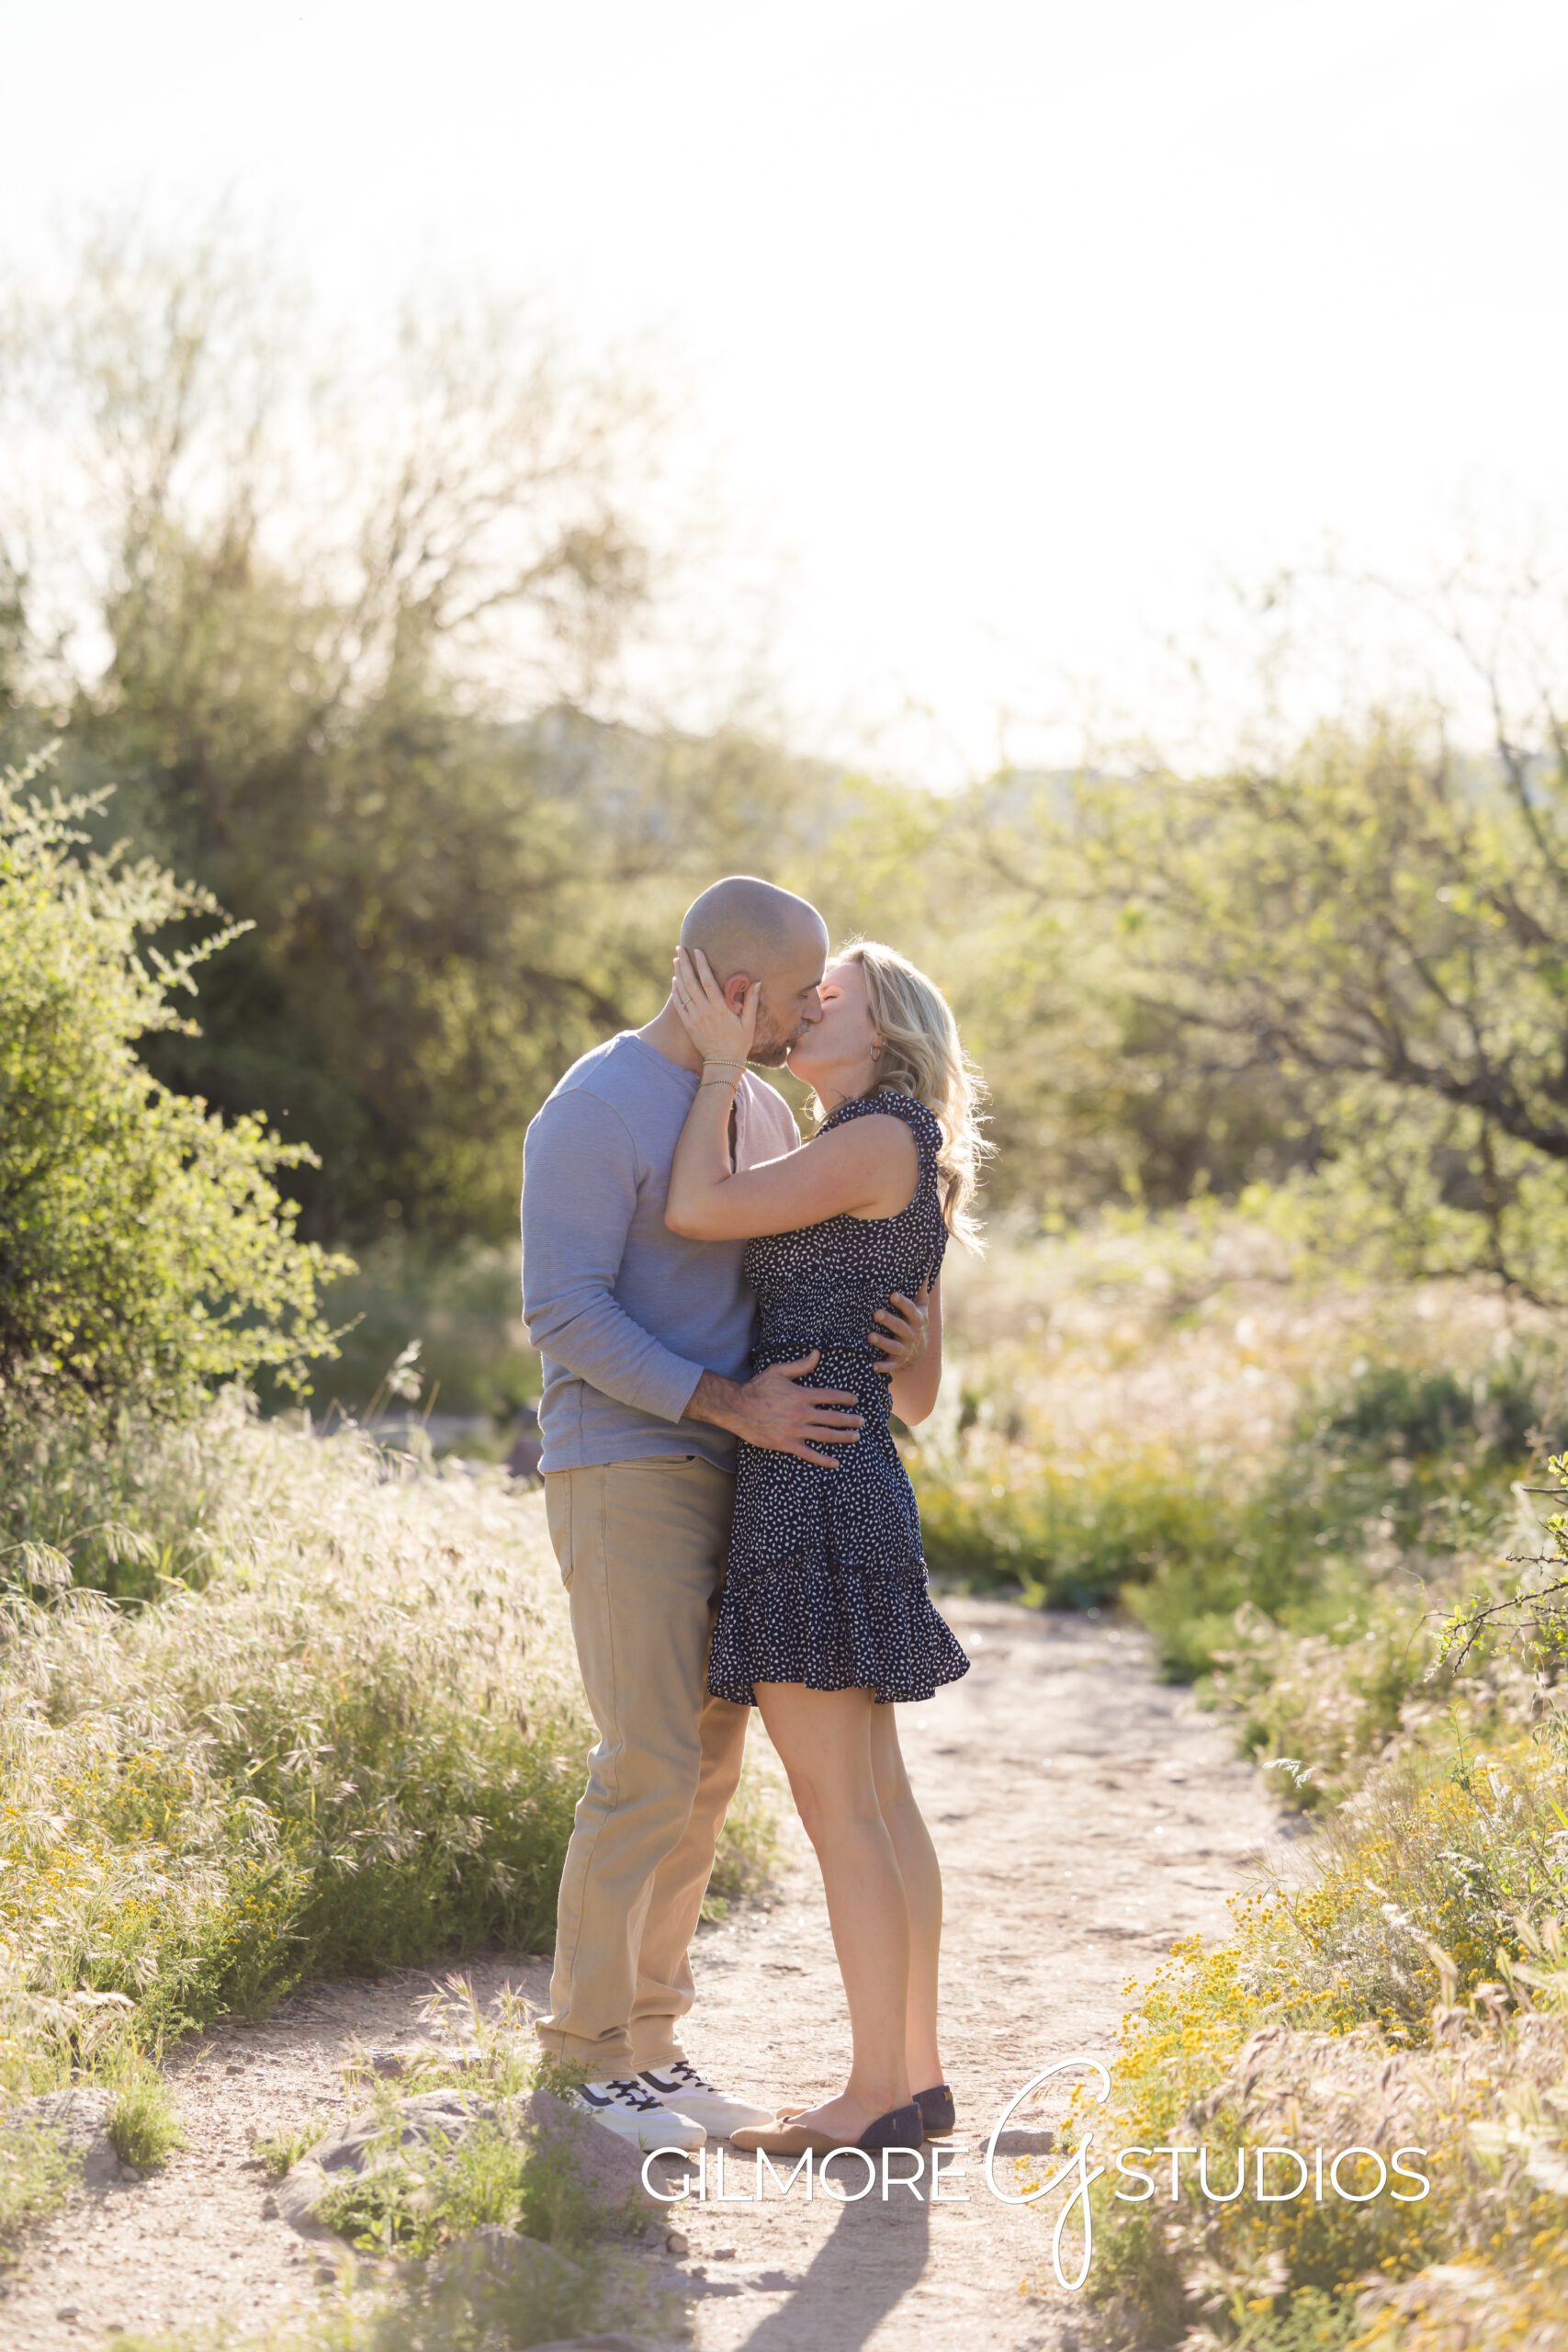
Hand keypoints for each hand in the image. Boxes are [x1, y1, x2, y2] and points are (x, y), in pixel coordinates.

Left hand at [670, 944, 757, 1068]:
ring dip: (678, 974)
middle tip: (681, 948)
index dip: (702, 965)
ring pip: (683, 991)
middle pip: (691, 982)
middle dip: (685, 963)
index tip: (697, 951)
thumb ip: (752, 1001)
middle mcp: (704, 1011)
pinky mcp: (688, 1024)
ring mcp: (694, 1018)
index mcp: (720, 1008)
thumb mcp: (749, 1023)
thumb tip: (757, 982)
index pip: (708, 981)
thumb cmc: (739, 1042)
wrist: (722, 1063)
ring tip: (677, 959)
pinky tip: (675, 980)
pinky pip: (679, 1004)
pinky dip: (676, 991)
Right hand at [726, 1351, 863, 1467]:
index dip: (845, 1398)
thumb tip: (817, 1353)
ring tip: (855, 1437)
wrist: (738, 1408)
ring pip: (826, 1435)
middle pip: (833, 1417)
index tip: (855, 1400)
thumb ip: (801, 1365)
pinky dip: (824, 1459)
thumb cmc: (757, 1388)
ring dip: (843, 1437)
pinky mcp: (787, 1444)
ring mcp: (795, 1430)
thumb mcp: (779, 1371)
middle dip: (850, 1420)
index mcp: (801, 1395)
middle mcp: (802, 1414)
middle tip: (862, 1421)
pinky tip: (836, 1463)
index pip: (830, 1396)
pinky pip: (809, 1454)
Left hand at [868, 1283, 930, 1378]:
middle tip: (876, 1313)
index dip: (903, 1303)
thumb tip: (927, 1263)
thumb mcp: (921, 1306)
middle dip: (890, 1320)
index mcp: (919, 1319)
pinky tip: (873, 1365)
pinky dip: (883, 1367)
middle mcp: (913, 1335)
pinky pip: (891, 1366)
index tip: (892, 1295)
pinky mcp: (898, 1362)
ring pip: (895, 1347)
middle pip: (902, 1327)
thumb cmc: (915, 1321)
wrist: (919, 1353)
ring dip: (883, 1342)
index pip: (912, 1310)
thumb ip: (920, 1288)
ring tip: (870, 1336)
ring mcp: (906, 1350)